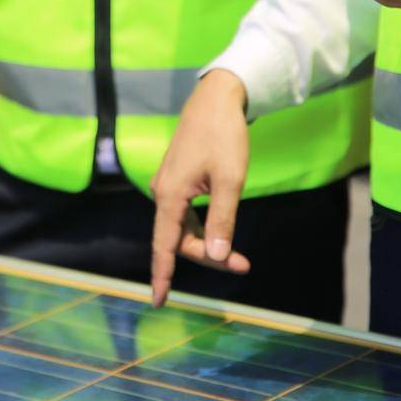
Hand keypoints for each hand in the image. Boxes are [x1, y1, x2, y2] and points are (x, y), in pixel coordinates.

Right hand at [149, 69, 252, 307]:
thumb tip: (215, 257)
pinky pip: (185, 215)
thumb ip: (222, 221)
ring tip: (238, 258)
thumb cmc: (225, 136)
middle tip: (243, 265)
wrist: (217, 99)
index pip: (164, 245)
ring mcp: (168, 185)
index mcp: (170, 195)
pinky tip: (221, 231)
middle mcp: (162, 192)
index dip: (162, 275)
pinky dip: (203, 229)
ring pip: (183, 228)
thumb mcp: (230, 181)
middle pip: (179, 240)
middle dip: (208, 257)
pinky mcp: (177, 180)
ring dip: (207, 245)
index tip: (157, 302)